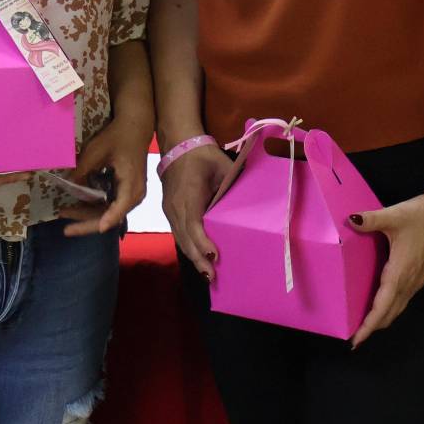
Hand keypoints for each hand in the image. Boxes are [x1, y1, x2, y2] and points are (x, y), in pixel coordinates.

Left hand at [59, 115, 149, 236]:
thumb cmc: (117, 138)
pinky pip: (109, 206)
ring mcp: (130, 195)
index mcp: (131, 185)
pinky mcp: (125, 192)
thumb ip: (82, 170)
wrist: (134, 128)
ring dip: (87, 215)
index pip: (120, 208)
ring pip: (108, 213)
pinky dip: (93, 207)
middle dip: (87, 223)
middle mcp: (134, 195)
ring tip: (64, 214)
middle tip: (66, 230)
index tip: (99, 228)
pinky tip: (77, 206)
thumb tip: (68, 186)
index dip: (108, 219)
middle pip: (111, 218)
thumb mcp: (96, 150)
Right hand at [160, 142, 230, 281]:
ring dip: (193, 257)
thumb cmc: (203, 157)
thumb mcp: (222, 166)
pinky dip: (188, 248)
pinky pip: (178, 234)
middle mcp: (175, 207)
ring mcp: (170, 211)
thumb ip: (234, 183)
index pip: (193, 223)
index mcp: (189, 195)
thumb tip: (253, 198)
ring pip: (180, 239)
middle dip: (198, 258)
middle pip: (185, 238)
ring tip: (207, 275)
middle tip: (212, 277)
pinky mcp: (169, 212)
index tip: (214, 255)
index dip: (202, 241)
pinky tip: (198, 259)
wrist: (178, 146)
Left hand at [347, 182, 423, 348]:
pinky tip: (381, 304)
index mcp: (400, 273)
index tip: (356, 341)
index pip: (382, 307)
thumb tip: (350, 220)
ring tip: (364, 326)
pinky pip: (402, 300)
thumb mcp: (393, 216)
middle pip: (389, 314)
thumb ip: (371, 220)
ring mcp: (416, 281)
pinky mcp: (419, 276)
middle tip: (354, 339)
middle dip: (372, 328)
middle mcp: (409, 282)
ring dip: (382, 319)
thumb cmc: (420, 216)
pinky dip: (389, 309)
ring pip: (397, 308)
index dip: (369, 325)